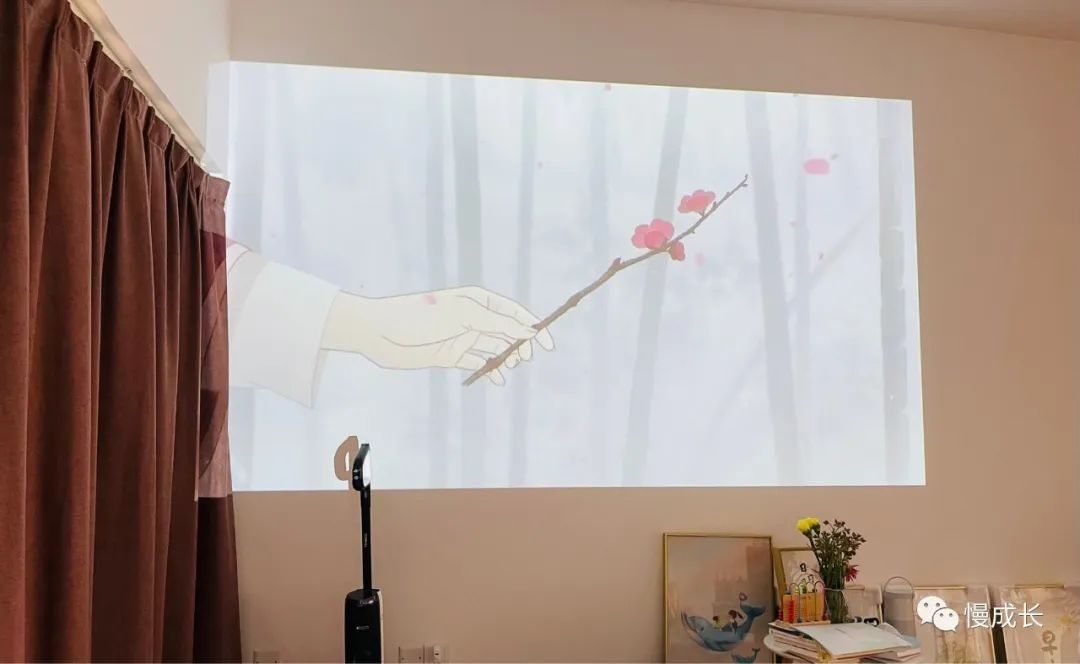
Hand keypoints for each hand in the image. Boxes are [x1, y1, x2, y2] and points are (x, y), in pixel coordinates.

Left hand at [322, 286, 554, 384]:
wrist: (380, 333)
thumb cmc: (419, 317)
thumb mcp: (461, 316)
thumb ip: (496, 324)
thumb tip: (528, 332)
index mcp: (476, 300)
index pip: (513, 313)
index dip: (532, 327)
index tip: (548, 344)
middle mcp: (472, 317)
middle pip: (506, 332)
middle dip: (520, 345)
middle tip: (525, 359)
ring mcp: (462, 337)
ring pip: (494, 349)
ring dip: (505, 358)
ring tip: (509, 367)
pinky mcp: (451, 356)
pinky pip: (477, 364)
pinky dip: (489, 371)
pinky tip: (497, 380)